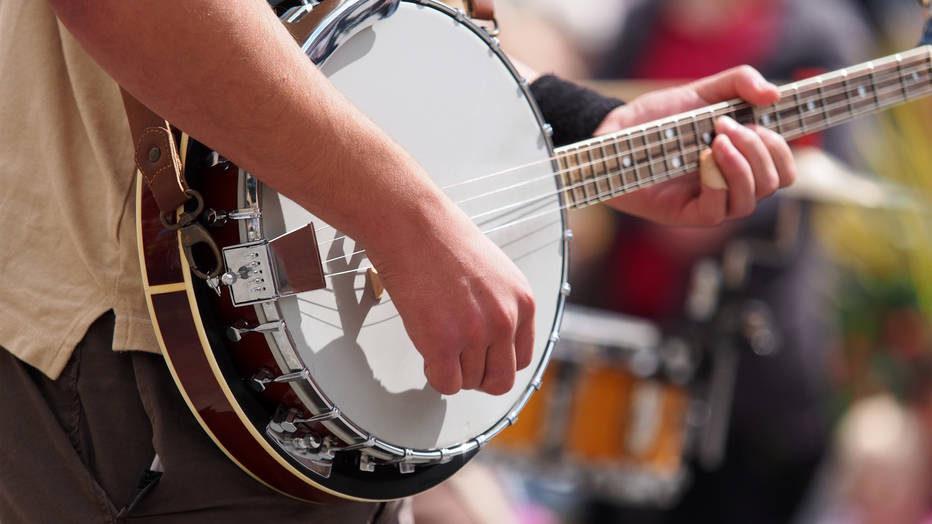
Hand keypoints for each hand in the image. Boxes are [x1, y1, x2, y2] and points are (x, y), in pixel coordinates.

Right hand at [363, 185, 535, 396]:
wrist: (412, 223)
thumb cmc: (443, 240)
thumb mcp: (495, 274)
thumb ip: (501, 307)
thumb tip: (492, 341)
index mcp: (522, 302)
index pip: (522, 359)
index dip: (497, 363)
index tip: (481, 360)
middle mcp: (505, 320)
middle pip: (500, 379)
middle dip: (478, 377)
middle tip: (459, 363)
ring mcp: (475, 333)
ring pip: (469, 382)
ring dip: (451, 368)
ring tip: (436, 340)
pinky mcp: (442, 342)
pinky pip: (445, 384)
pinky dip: (434, 375)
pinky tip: (427, 351)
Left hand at [595, 66, 796, 225]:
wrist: (615, 131)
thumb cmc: (658, 117)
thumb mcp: (701, 91)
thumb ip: (739, 82)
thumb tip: (774, 93)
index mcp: (742, 160)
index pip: (783, 169)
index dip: (781, 149)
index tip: (760, 122)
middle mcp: (730, 184)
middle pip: (773, 183)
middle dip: (758, 150)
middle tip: (726, 125)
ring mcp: (710, 202)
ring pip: (749, 199)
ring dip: (741, 165)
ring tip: (716, 139)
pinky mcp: (685, 214)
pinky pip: (716, 210)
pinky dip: (718, 183)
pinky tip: (704, 159)